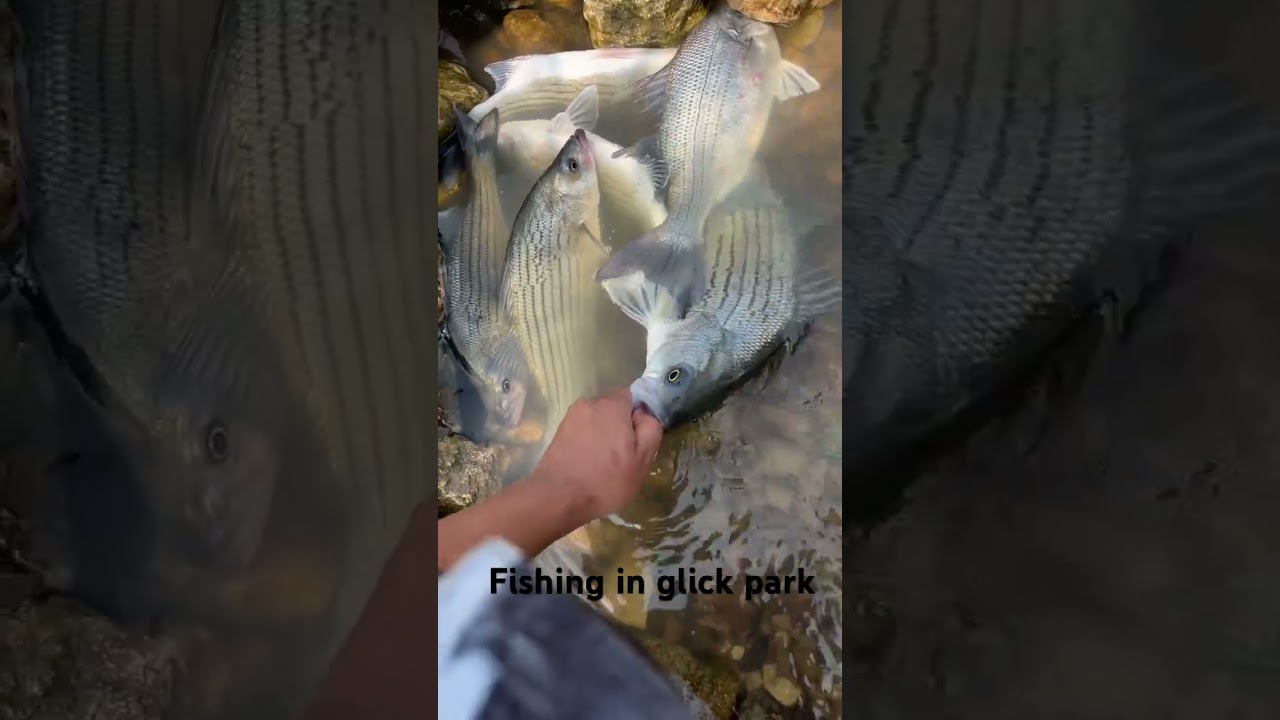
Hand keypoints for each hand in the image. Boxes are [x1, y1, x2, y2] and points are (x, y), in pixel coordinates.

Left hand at [533, 387, 664, 520]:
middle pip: (613, 408)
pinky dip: (589, 443)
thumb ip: (651, 429)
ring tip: (605, 463)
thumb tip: (646, 414)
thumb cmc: (606, 480)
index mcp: (612, 405)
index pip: (633, 394)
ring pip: (597, 421)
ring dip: (604, 436)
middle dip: (621, 426)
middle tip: (625, 455)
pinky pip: (582, 431)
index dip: (640, 415)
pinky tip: (589, 465)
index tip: (640, 439)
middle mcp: (589, 404)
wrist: (558, 498)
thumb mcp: (642, 460)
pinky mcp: (559, 433)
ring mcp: (570, 418)